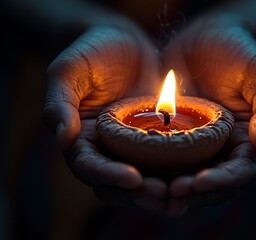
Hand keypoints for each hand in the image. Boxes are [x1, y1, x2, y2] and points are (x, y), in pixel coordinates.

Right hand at [43, 22, 166, 211]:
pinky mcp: (157, 139)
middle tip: (162, 195)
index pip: (89, 167)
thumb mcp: (68, 71)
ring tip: (179, 196)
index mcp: (81, 139)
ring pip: (144, 178)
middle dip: (138, 194)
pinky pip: (167, 160)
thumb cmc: (90, 52)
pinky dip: (178, 171)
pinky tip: (196, 176)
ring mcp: (133, 147)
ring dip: (159, 191)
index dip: (108, 176)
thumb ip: (59, 104)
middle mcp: (107, 149)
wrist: (124, 39)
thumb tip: (63, 139)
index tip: (132, 179)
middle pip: (117, 184)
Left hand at [163, 18, 255, 215]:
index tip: (200, 183)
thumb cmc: (242, 53)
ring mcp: (195, 147)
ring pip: (184, 178)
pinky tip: (133, 173)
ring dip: (169, 190)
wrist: (207, 36)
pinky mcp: (170, 138)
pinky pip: (160, 159)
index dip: (222, 182)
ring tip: (150, 191)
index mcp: (247, 143)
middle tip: (171, 195)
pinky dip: (150, 170)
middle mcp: (221, 151)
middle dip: (193, 193)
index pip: (241, 173)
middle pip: (211, 186)